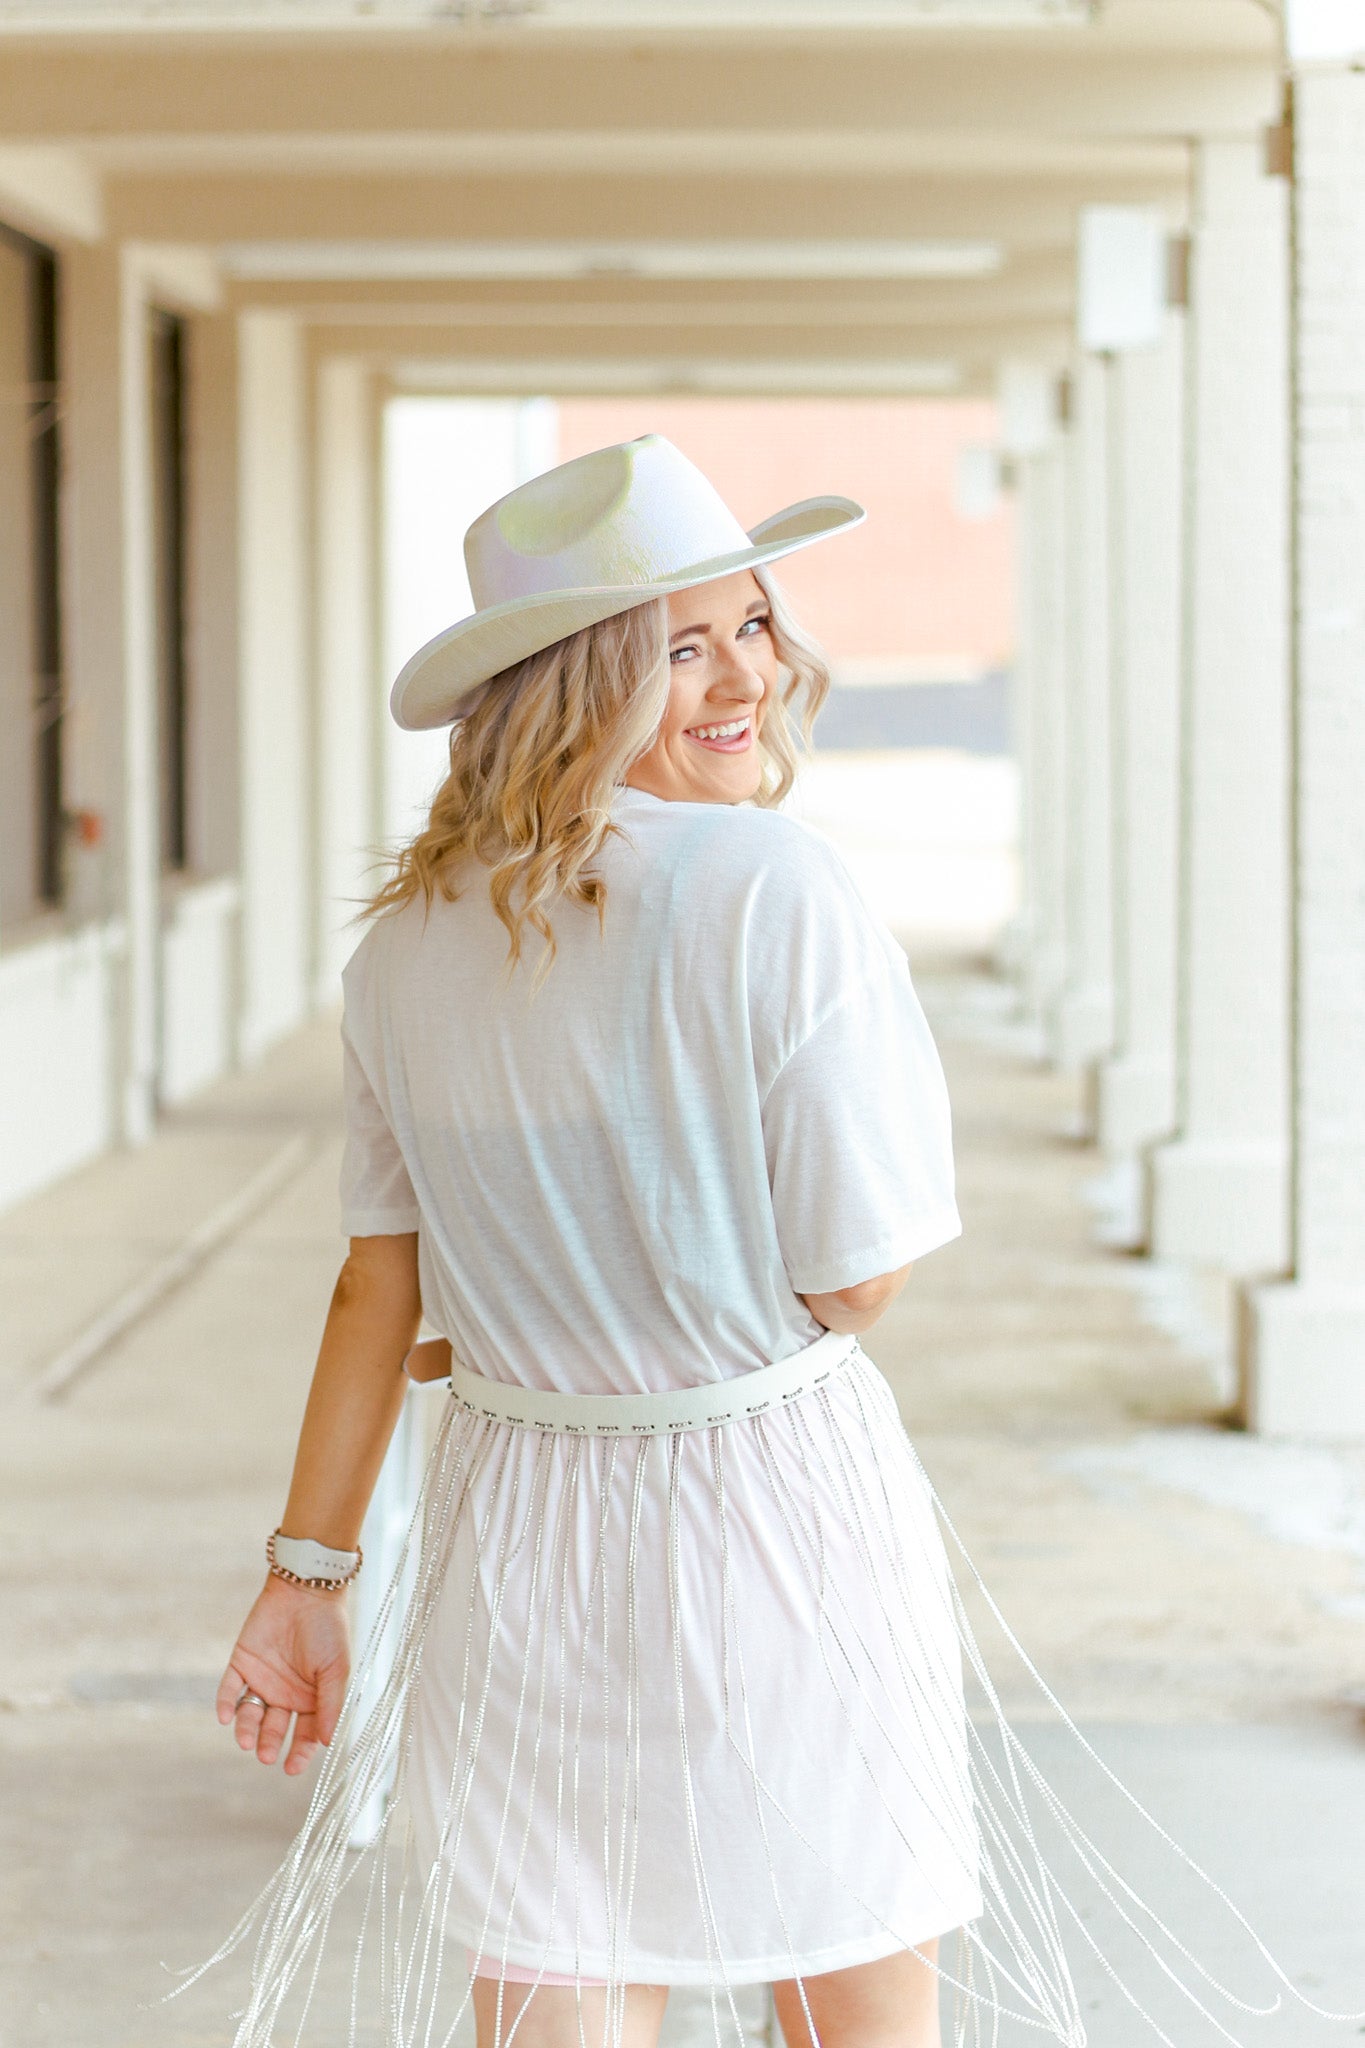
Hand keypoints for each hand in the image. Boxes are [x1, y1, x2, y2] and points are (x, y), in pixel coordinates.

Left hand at [216, 1573, 350, 1775]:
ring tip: (246, 1742)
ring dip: (247, 1730)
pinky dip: (224, 1703)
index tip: (291, 1768)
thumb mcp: (336, 1669)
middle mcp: (285, 1694)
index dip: (299, 1753)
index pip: (304, 1734)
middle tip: (267, 1756)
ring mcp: (262, 1680)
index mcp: (311, 1698)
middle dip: (269, 1744)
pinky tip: (225, 1717)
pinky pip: (229, 1689)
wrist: (306, 1590)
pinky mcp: (241, 1663)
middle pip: (274, 1728)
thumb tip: (327, 1743)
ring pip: (250, 1714)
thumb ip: (331, 1704)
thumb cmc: (328, 1630)